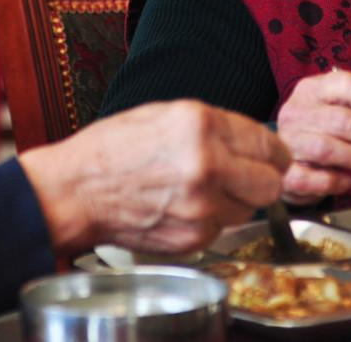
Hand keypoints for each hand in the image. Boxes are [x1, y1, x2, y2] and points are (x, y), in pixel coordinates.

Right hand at [20, 100, 289, 255]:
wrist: (75, 192)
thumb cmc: (113, 150)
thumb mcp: (166, 115)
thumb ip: (215, 126)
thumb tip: (255, 141)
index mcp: (201, 125)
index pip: (267, 144)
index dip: (274, 153)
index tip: (273, 157)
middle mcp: (207, 165)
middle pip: (271, 184)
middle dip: (262, 180)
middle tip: (247, 177)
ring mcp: (201, 205)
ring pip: (249, 209)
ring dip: (235, 201)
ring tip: (201, 190)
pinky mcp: (193, 236)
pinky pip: (222, 228)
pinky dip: (210, 220)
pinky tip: (182, 206)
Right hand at [275, 68, 350, 204]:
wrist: (283, 155)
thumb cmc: (321, 128)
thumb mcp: (339, 106)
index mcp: (312, 89)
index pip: (344, 84)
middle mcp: (297, 112)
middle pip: (341, 120)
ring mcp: (288, 142)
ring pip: (327, 149)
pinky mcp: (285, 172)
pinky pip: (312, 179)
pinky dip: (335, 182)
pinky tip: (348, 180)